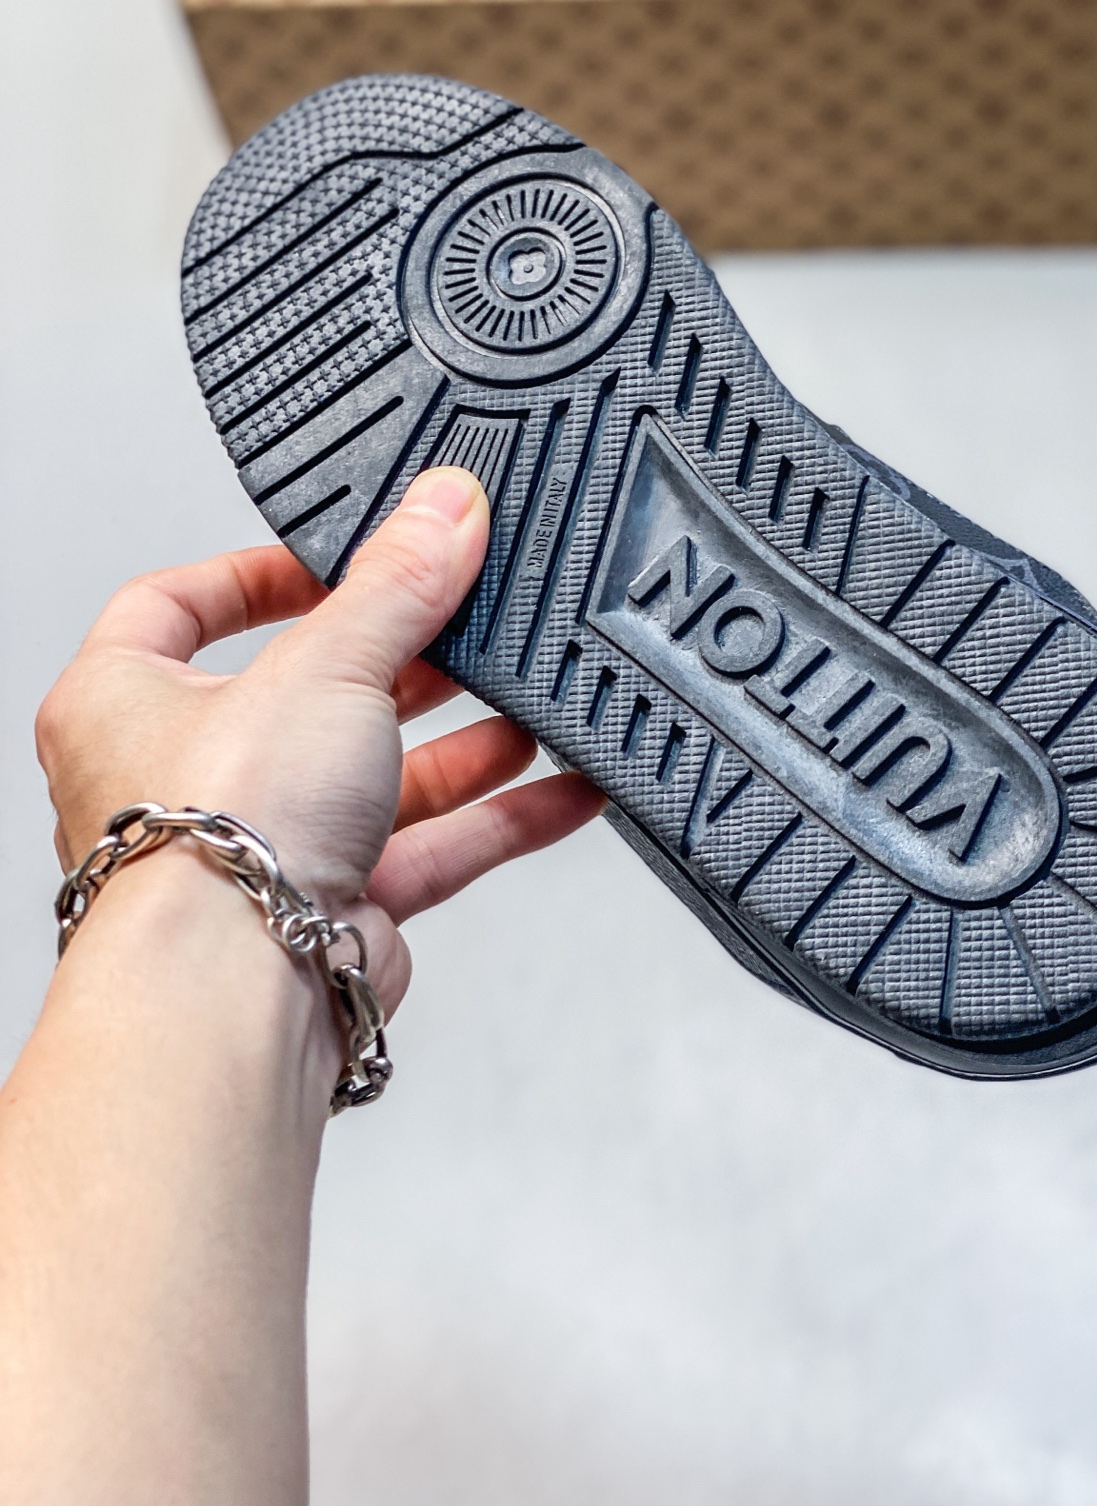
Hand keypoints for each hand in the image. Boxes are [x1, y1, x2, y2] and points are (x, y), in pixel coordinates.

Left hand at [34, 467, 603, 1014]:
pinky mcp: (331, 911)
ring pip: (375, 778)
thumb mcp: (324, 663)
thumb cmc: (208, 840)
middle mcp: (183, 778)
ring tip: (531, 705)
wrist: (235, 999)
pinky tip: (563, 789)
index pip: (176, 607)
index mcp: (124, 700)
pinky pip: (427, 851)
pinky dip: (498, 819)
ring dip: (462, 743)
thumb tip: (444, 506)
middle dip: (398, 663)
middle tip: (464, 626)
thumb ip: (397, 584)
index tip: (338, 560)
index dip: (258, 575)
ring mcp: (261, 851)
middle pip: (303, 694)